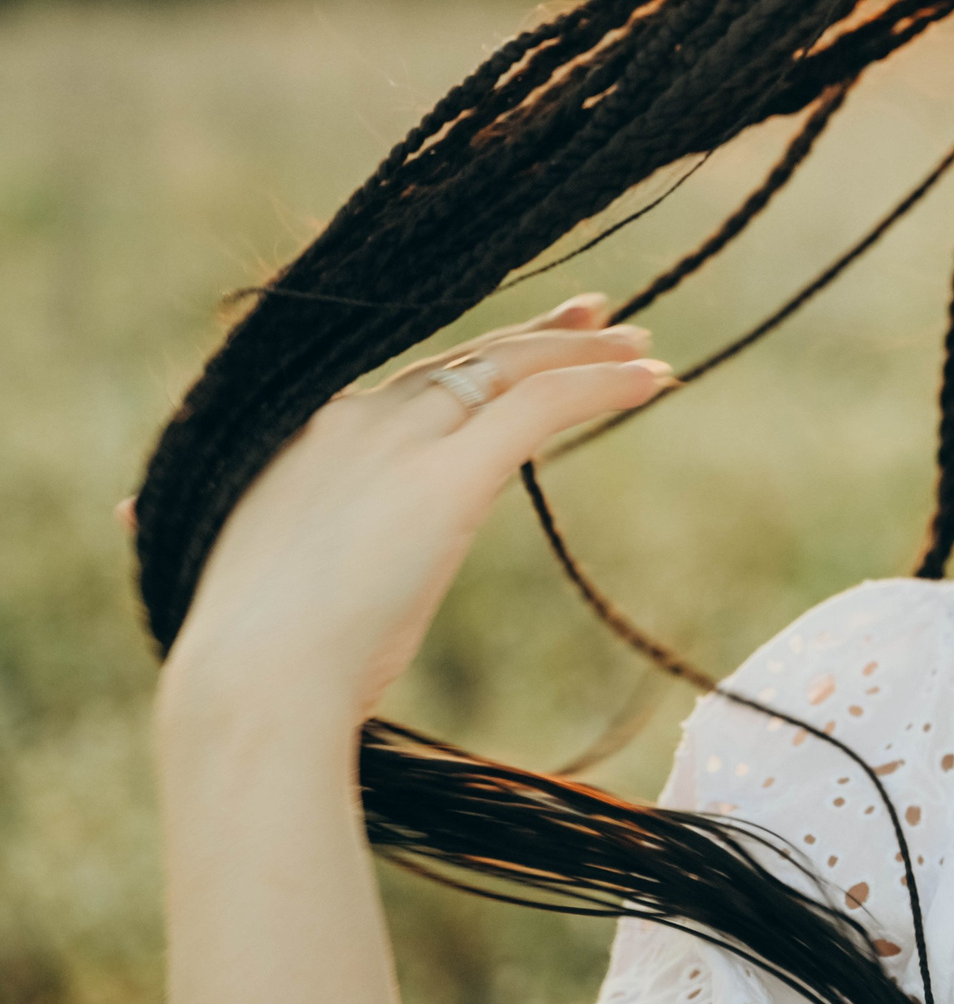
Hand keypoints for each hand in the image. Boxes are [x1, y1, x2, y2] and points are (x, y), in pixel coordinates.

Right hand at [157, 295, 670, 734]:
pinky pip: (541, 405)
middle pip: (466, 360)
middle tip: (599, 316)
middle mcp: (351, 418)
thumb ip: (299, 547)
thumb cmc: (252, 662)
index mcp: (303, 436)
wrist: (251, 687)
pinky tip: (651, 381)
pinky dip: (601, 387)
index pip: (410, 378)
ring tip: (644, 350)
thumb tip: (283, 558)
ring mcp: (398, 441)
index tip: (523, 339)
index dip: (475, 356)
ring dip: (585, 356)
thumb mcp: (267, 577)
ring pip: (510, 368)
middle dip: (539, 335)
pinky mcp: (447, 475)